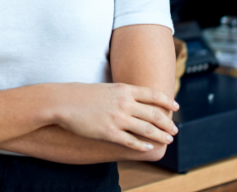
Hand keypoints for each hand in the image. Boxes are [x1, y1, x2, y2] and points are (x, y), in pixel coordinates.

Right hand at [46, 82, 179, 152]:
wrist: (61, 102)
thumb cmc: (80, 94)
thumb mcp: (105, 88)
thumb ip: (120, 93)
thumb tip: (131, 98)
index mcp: (123, 89)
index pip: (153, 94)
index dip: (167, 101)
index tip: (176, 107)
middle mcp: (124, 103)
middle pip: (154, 113)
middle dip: (167, 123)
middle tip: (174, 129)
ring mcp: (117, 118)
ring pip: (147, 129)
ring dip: (160, 135)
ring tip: (167, 140)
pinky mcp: (109, 132)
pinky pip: (131, 141)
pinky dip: (142, 145)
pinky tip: (148, 148)